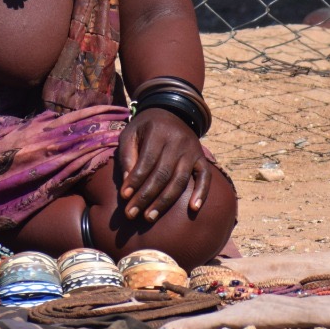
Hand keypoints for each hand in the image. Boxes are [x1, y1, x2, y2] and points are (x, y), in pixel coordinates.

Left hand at [115, 108, 212, 222]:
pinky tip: (193, 209)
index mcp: (158, 132)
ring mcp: (192, 150)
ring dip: (165, 201)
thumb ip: (127, 156)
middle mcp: (178, 141)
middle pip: (162, 174)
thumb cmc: (145, 128)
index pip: (146, 161)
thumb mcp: (130, 133)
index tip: (124, 197)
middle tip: (132, 214)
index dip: (135, 181)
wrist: (171, 112)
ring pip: (180, 180)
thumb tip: (127, 184)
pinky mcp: (202, 158)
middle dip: (146, 197)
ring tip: (150, 217)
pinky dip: (202, 193)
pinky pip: (205, 177)